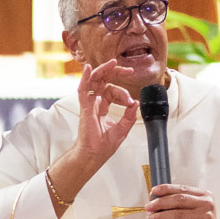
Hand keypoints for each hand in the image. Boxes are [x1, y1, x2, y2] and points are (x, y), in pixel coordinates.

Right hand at [46, 60, 139, 214]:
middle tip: (127, 70)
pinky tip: (88, 68)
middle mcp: (95, 103)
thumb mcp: (122, 129)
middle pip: (103, 81)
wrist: (94, 156)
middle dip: (115, 72)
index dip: (124, 93)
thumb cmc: (103, 146)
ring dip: (103, 70)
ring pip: (94, 81)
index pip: (112, 91)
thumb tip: (136, 103)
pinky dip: (85, 78)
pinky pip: (83, 90)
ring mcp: (89, 105)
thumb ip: (129, 116)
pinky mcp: (85, 108)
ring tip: (112, 63)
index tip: (131, 102)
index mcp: (102, 107)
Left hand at [146, 182, 219, 218]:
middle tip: (149, 207)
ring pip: (178, 214)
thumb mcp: (192, 209)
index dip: (166, 189)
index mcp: (203, 194)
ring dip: (161, 216)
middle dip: (161, 203)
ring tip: (150, 218)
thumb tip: (155, 199)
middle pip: (179, 200)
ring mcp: (205, 216)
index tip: (153, 191)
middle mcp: (206, 203)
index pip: (182, 188)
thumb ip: (179, 202)